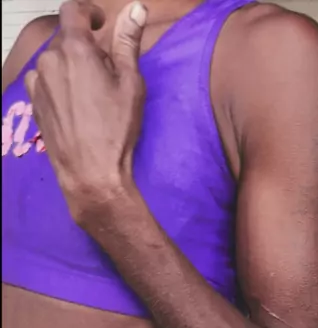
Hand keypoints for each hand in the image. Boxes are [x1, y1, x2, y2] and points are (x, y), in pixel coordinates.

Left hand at [25, 0, 146, 224]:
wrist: (90, 174)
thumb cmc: (116, 130)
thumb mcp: (131, 84)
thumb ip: (128, 41)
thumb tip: (136, 8)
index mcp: (75, 50)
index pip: (72, 11)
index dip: (87, 12)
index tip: (99, 23)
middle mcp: (49, 61)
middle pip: (65, 40)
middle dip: (84, 48)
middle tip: (105, 71)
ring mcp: (38, 84)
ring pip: (54, 62)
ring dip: (69, 67)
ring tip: (88, 92)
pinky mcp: (34, 105)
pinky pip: (44, 83)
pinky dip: (58, 85)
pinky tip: (75, 107)